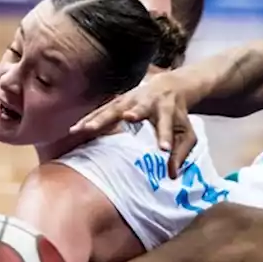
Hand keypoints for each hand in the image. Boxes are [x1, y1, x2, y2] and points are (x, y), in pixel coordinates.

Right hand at [70, 73, 198, 173]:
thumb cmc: (178, 115)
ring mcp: (130, 99)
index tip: (163, 149)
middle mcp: (148, 101)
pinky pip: (101, 110)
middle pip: (138, 108)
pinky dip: (89, 118)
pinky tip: (75, 129)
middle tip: (126, 119)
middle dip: (131, 114)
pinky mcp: (118, 101)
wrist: (170, 86)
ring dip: (98, 118)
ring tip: (82, 130)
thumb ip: (181, 153)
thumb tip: (172, 175)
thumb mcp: (187, 134)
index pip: (167, 124)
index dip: (164, 136)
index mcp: (167, 108)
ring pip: (113, 108)